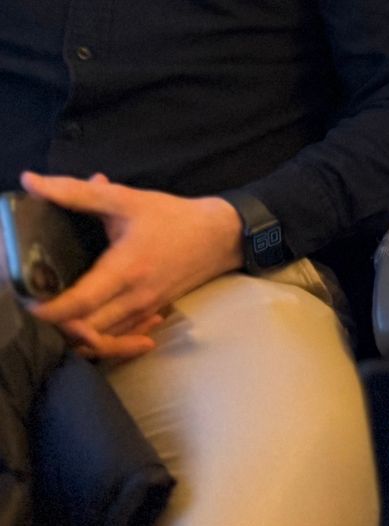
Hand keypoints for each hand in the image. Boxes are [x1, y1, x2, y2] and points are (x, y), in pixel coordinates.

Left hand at [21, 171, 243, 358]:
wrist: (222, 237)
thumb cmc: (174, 217)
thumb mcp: (125, 199)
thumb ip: (75, 192)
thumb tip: (31, 181)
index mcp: (126, 269)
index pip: (80, 303)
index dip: (49, 310)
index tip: (26, 303)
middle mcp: (136, 297)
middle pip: (88, 331)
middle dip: (58, 328)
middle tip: (34, 309)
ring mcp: (147, 309)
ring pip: (106, 340)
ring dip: (78, 337)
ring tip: (56, 320)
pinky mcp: (154, 312)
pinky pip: (124, 337)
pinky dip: (103, 338)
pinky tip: (90, 325)